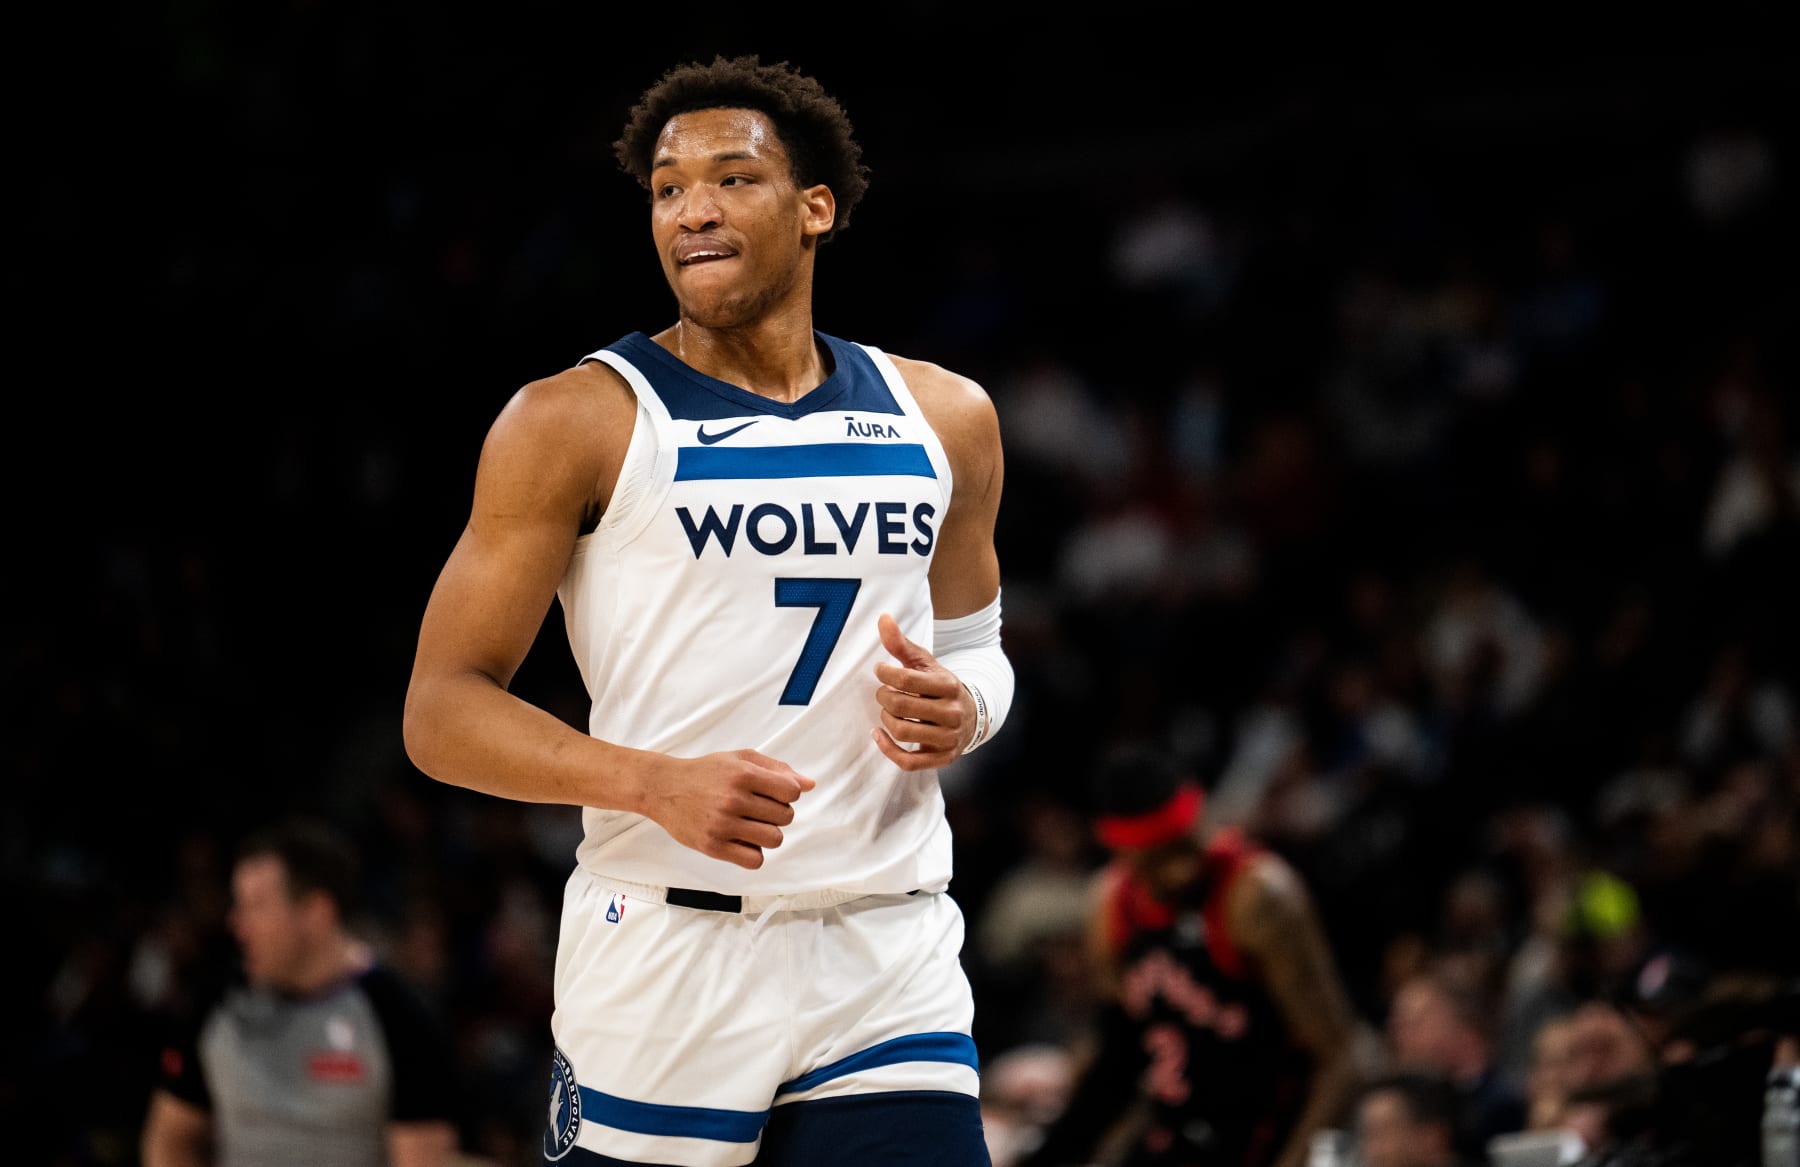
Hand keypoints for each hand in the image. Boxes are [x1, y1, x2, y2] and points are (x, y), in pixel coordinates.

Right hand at [642, 749, 813, 868]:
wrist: (664, 787)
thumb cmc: (707, 772)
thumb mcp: (741, 759)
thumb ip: (778, 769)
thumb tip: (810, 784)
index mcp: (743, 774)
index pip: (792, 792)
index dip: (788, 794)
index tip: (773, 793)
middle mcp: (733, 799)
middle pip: (786, 817)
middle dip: (777, 813)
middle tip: (758, 808)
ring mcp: (722, 825)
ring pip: (774, 840)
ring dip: (768, 834)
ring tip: (752, 825)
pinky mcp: (712, 846)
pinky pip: (754, 860)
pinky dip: (754, 853)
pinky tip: (742, 840)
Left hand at [871, 612, 974, 770]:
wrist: (970, 717)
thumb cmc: (939, 687)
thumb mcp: (925, 664)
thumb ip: (901, 644)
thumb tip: (882, 618)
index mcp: (949, 685)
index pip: (907, 679)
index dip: (885, 673)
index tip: (880, 670)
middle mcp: (951, 713)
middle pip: (901, 706)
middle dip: (883, 697)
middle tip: (883, 692)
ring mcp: (948, 738)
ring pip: (902, 732)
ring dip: (885, 719)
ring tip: (887, 711)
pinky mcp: (941, 758)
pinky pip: (907, 761)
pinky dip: (887, 748)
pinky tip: (878, 734)